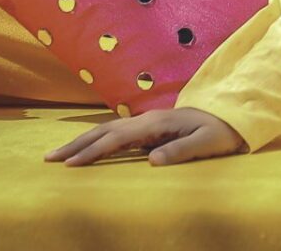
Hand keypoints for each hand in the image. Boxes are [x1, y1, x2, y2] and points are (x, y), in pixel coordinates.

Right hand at [45, 107, 247, 167]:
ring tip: (59, 154)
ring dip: (82, 141)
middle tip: (48, 158)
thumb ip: (181, 150)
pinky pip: (117, 135)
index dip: (92, 151)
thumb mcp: (207, 143)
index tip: (70, 164)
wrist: (232, 116)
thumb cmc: (221, 131)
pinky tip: (88, 148)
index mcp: (156, 124)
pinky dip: (97, 141)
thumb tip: (152, 161)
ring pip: (107, 131)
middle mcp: (147, 120)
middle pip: (104, 132)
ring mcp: (147, 123)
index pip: (116, 139)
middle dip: (75, 144)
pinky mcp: (150, 128)